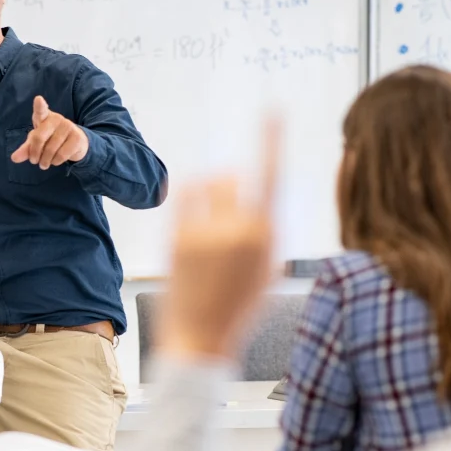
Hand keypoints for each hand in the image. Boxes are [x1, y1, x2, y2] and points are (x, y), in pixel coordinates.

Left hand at [10, 96, 88, 169]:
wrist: (75, 143)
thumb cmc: (51, 139)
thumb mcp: (36, 142)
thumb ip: (26, 149)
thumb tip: (14, 158)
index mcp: (44, 117)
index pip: (41, 110)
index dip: (40, 106)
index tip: (38, 100)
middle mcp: (56, 119)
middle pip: (39, 138)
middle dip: (34, 154)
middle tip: (34, 161)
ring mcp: (68, 127)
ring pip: (50, 150)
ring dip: (44, 161)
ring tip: (44, 163)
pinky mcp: (77, 138)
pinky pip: (61, 155)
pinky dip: (55, 162)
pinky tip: (55, 161)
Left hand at [158, 120, 279, 360]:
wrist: (200, 339)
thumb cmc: (239, 308)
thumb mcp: (268, 271)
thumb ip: (267, 231)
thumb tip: (261, 196)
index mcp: (267, 237)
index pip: (273, 176)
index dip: (272, 139)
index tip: (273, 110)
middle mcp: (237, 231)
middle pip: (233, 177)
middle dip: (231, 183)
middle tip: (227, 201)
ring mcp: (205, 234)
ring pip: (207, 183)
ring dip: (209, 188)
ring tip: (210, 215)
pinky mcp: (176, 239)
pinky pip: (182, 196)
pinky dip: (189, 195)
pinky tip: (192, 208)